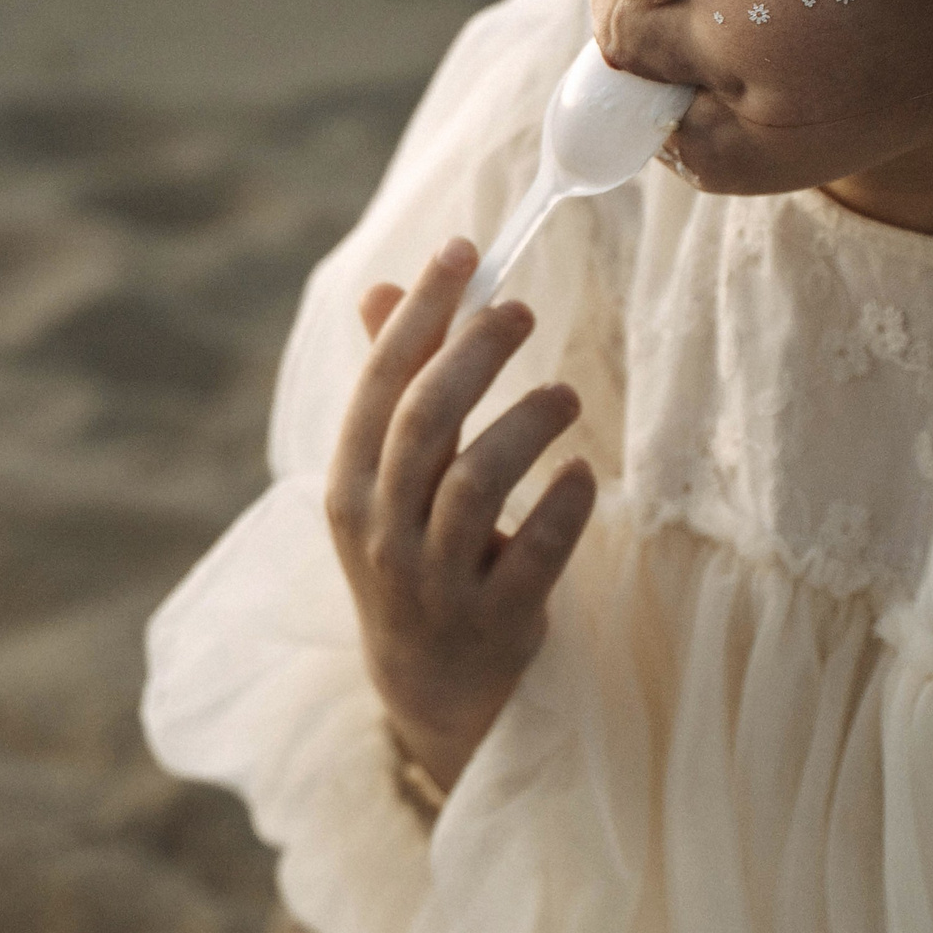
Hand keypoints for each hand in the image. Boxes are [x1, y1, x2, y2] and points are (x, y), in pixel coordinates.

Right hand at [325, 236, 597, 795]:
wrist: (425, 684)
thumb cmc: (409, 549)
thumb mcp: (383, 476)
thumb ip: (391, 385)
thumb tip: (382, 289)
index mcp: (350, 483)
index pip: (380, 381)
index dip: (420, 311)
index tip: (463, 248)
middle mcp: (383, 530)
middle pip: (425, 421)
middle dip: (474, 353)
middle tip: (521, 310)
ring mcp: (435, 581)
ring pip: (478, 481)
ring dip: (528, 422)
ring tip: (566, 395)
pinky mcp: (494, 621)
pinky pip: (536, 552)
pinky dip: (563, 505)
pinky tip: (582, 474)